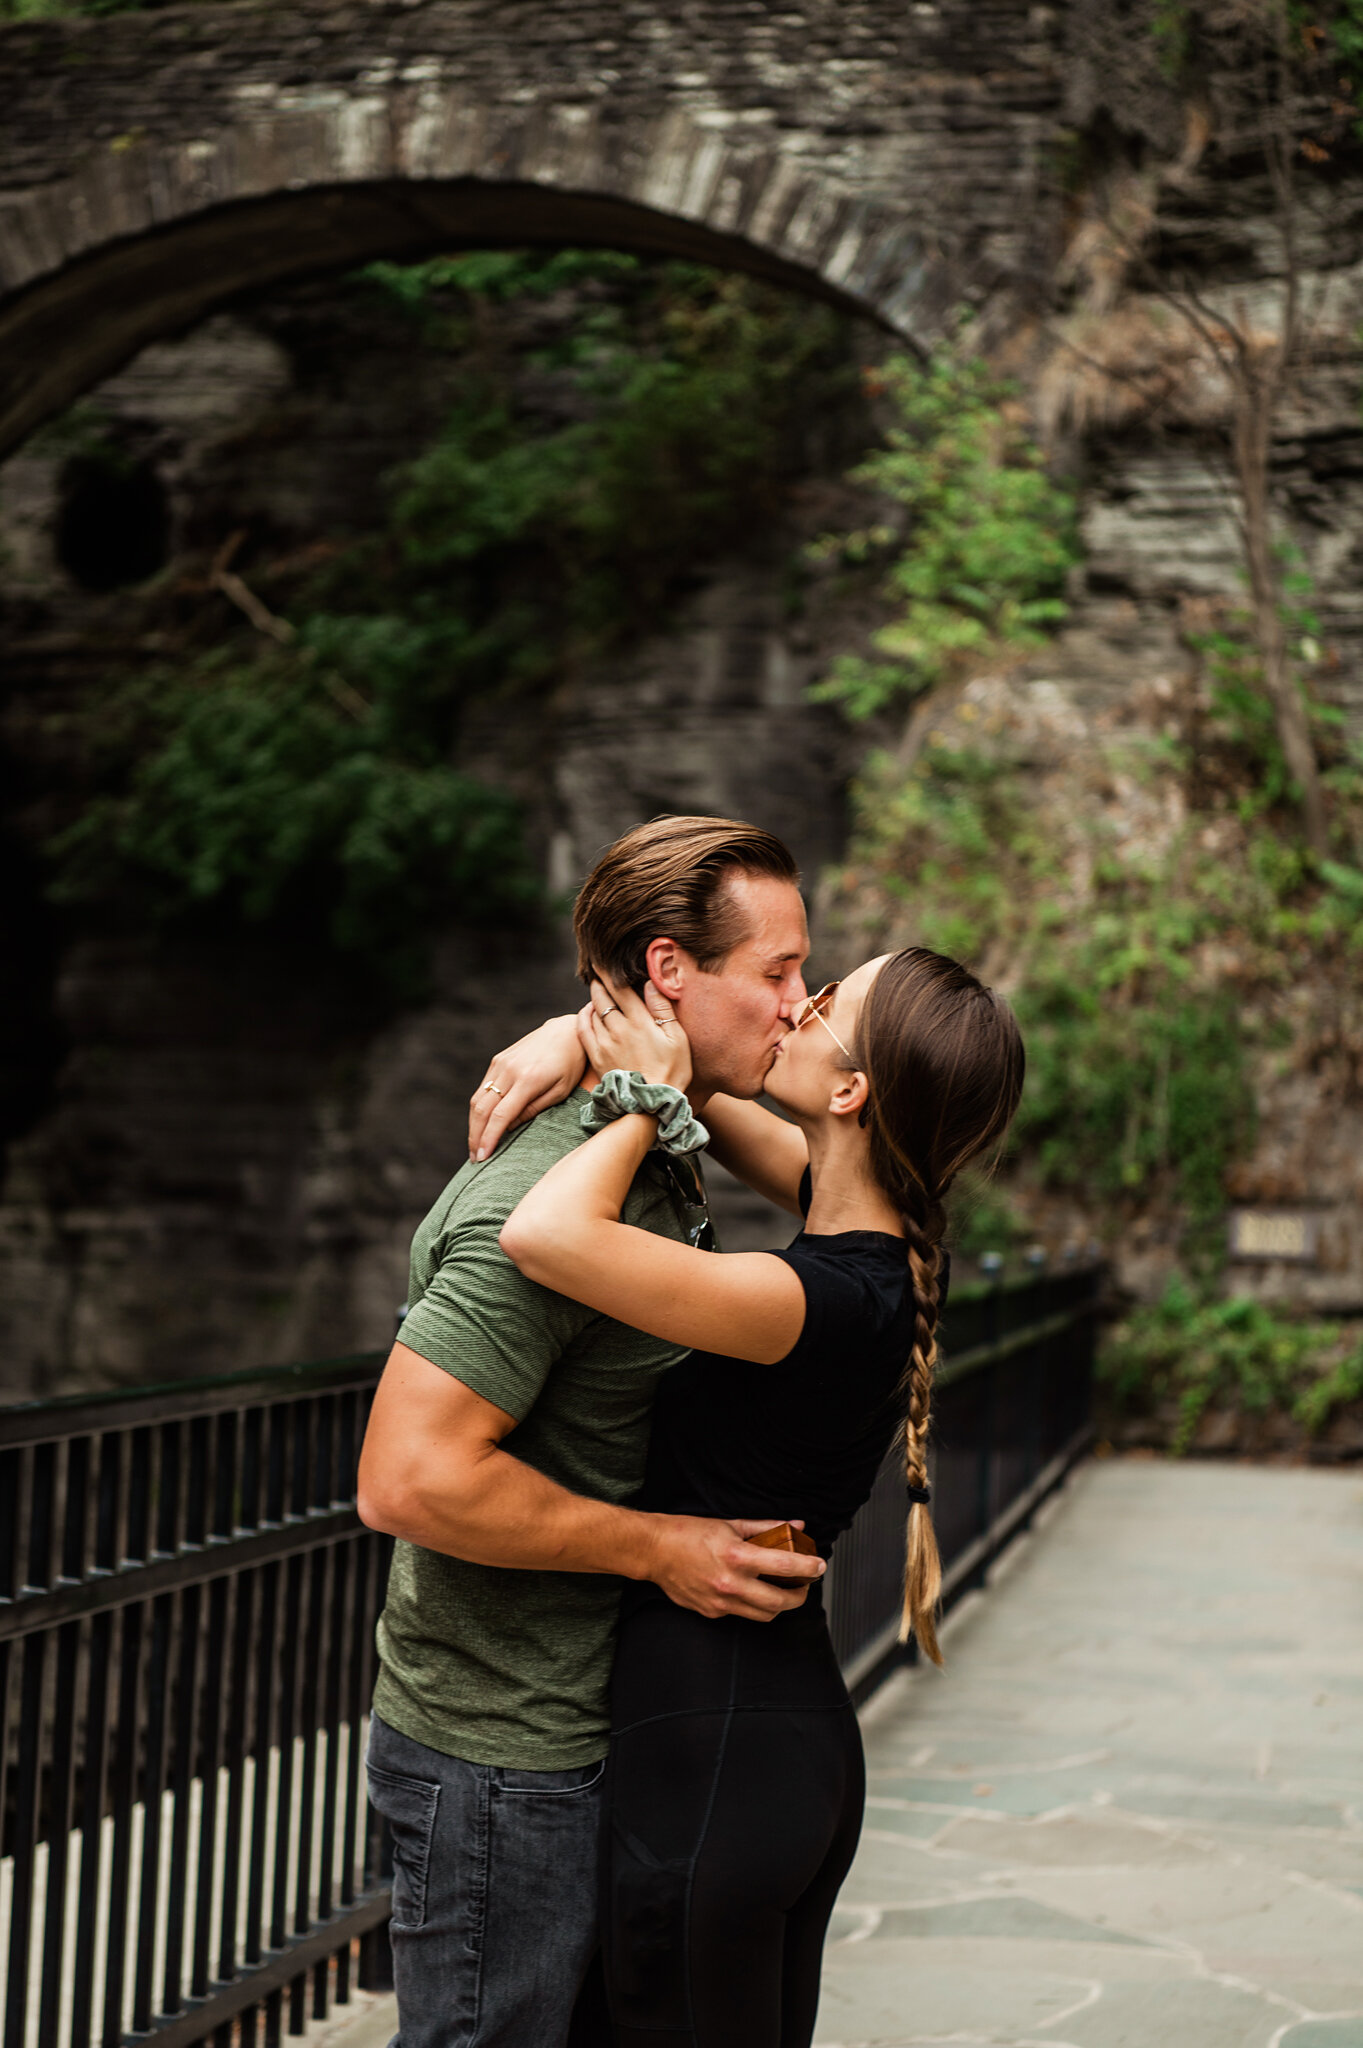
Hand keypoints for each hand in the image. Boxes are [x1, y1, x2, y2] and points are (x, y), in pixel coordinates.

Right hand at [468, 1014, 586, 1161]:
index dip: (489, 1138)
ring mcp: (500, 1063)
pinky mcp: (498, 1060)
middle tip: (475, 1158)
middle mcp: (509, 1070)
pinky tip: (481, 1124)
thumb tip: (509, 1127)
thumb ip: (535, 1109)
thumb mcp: (561, 1090)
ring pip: (477, 1099)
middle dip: (475, 1136)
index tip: (482, 1157)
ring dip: (473, 1125)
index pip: (500, 1115)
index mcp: (528, 1080)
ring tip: (475, 1145)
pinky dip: (478, 1109)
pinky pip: (482, 1088)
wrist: (565, 1031)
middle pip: (482, 1109)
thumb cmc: (570, 1064)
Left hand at [581, 974, 691, 1093]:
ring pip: (592, 1011)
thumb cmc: (672, 1072)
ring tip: (596, 990)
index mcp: (640, 1021)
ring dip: (593, 998)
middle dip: (599, 981)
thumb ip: (663, 1009)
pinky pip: (583, 1030)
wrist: (650, 1104)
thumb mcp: (677, 1039)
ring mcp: (604, 1043)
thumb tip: (651, 984)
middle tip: (598, 971)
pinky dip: (583, 1017)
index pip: (620, 988)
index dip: (610, 972)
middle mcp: (618, 1028)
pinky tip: (588, 1012)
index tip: (604, 960)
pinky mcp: (596, 1057)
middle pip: (602, 996)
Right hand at [644, 1515, 824, 1620]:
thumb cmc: (689, 1533)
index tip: (820, 1566)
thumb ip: (766, 1528)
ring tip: (782, 1590)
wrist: (654, 1551)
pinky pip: (741, 1613)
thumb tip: (795, 1526)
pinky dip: (752, 1604)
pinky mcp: (712, 1612)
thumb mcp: (731, 1524)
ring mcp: (720, 1602)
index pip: (784, 1566)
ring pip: (764, 1614)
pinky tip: (750, 1591)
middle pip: (780, 1602)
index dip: (808, 1567)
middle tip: (804, 1585)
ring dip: (779, 1605)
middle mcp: (730, 1583)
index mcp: (736, 1556)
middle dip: (800, 1596)